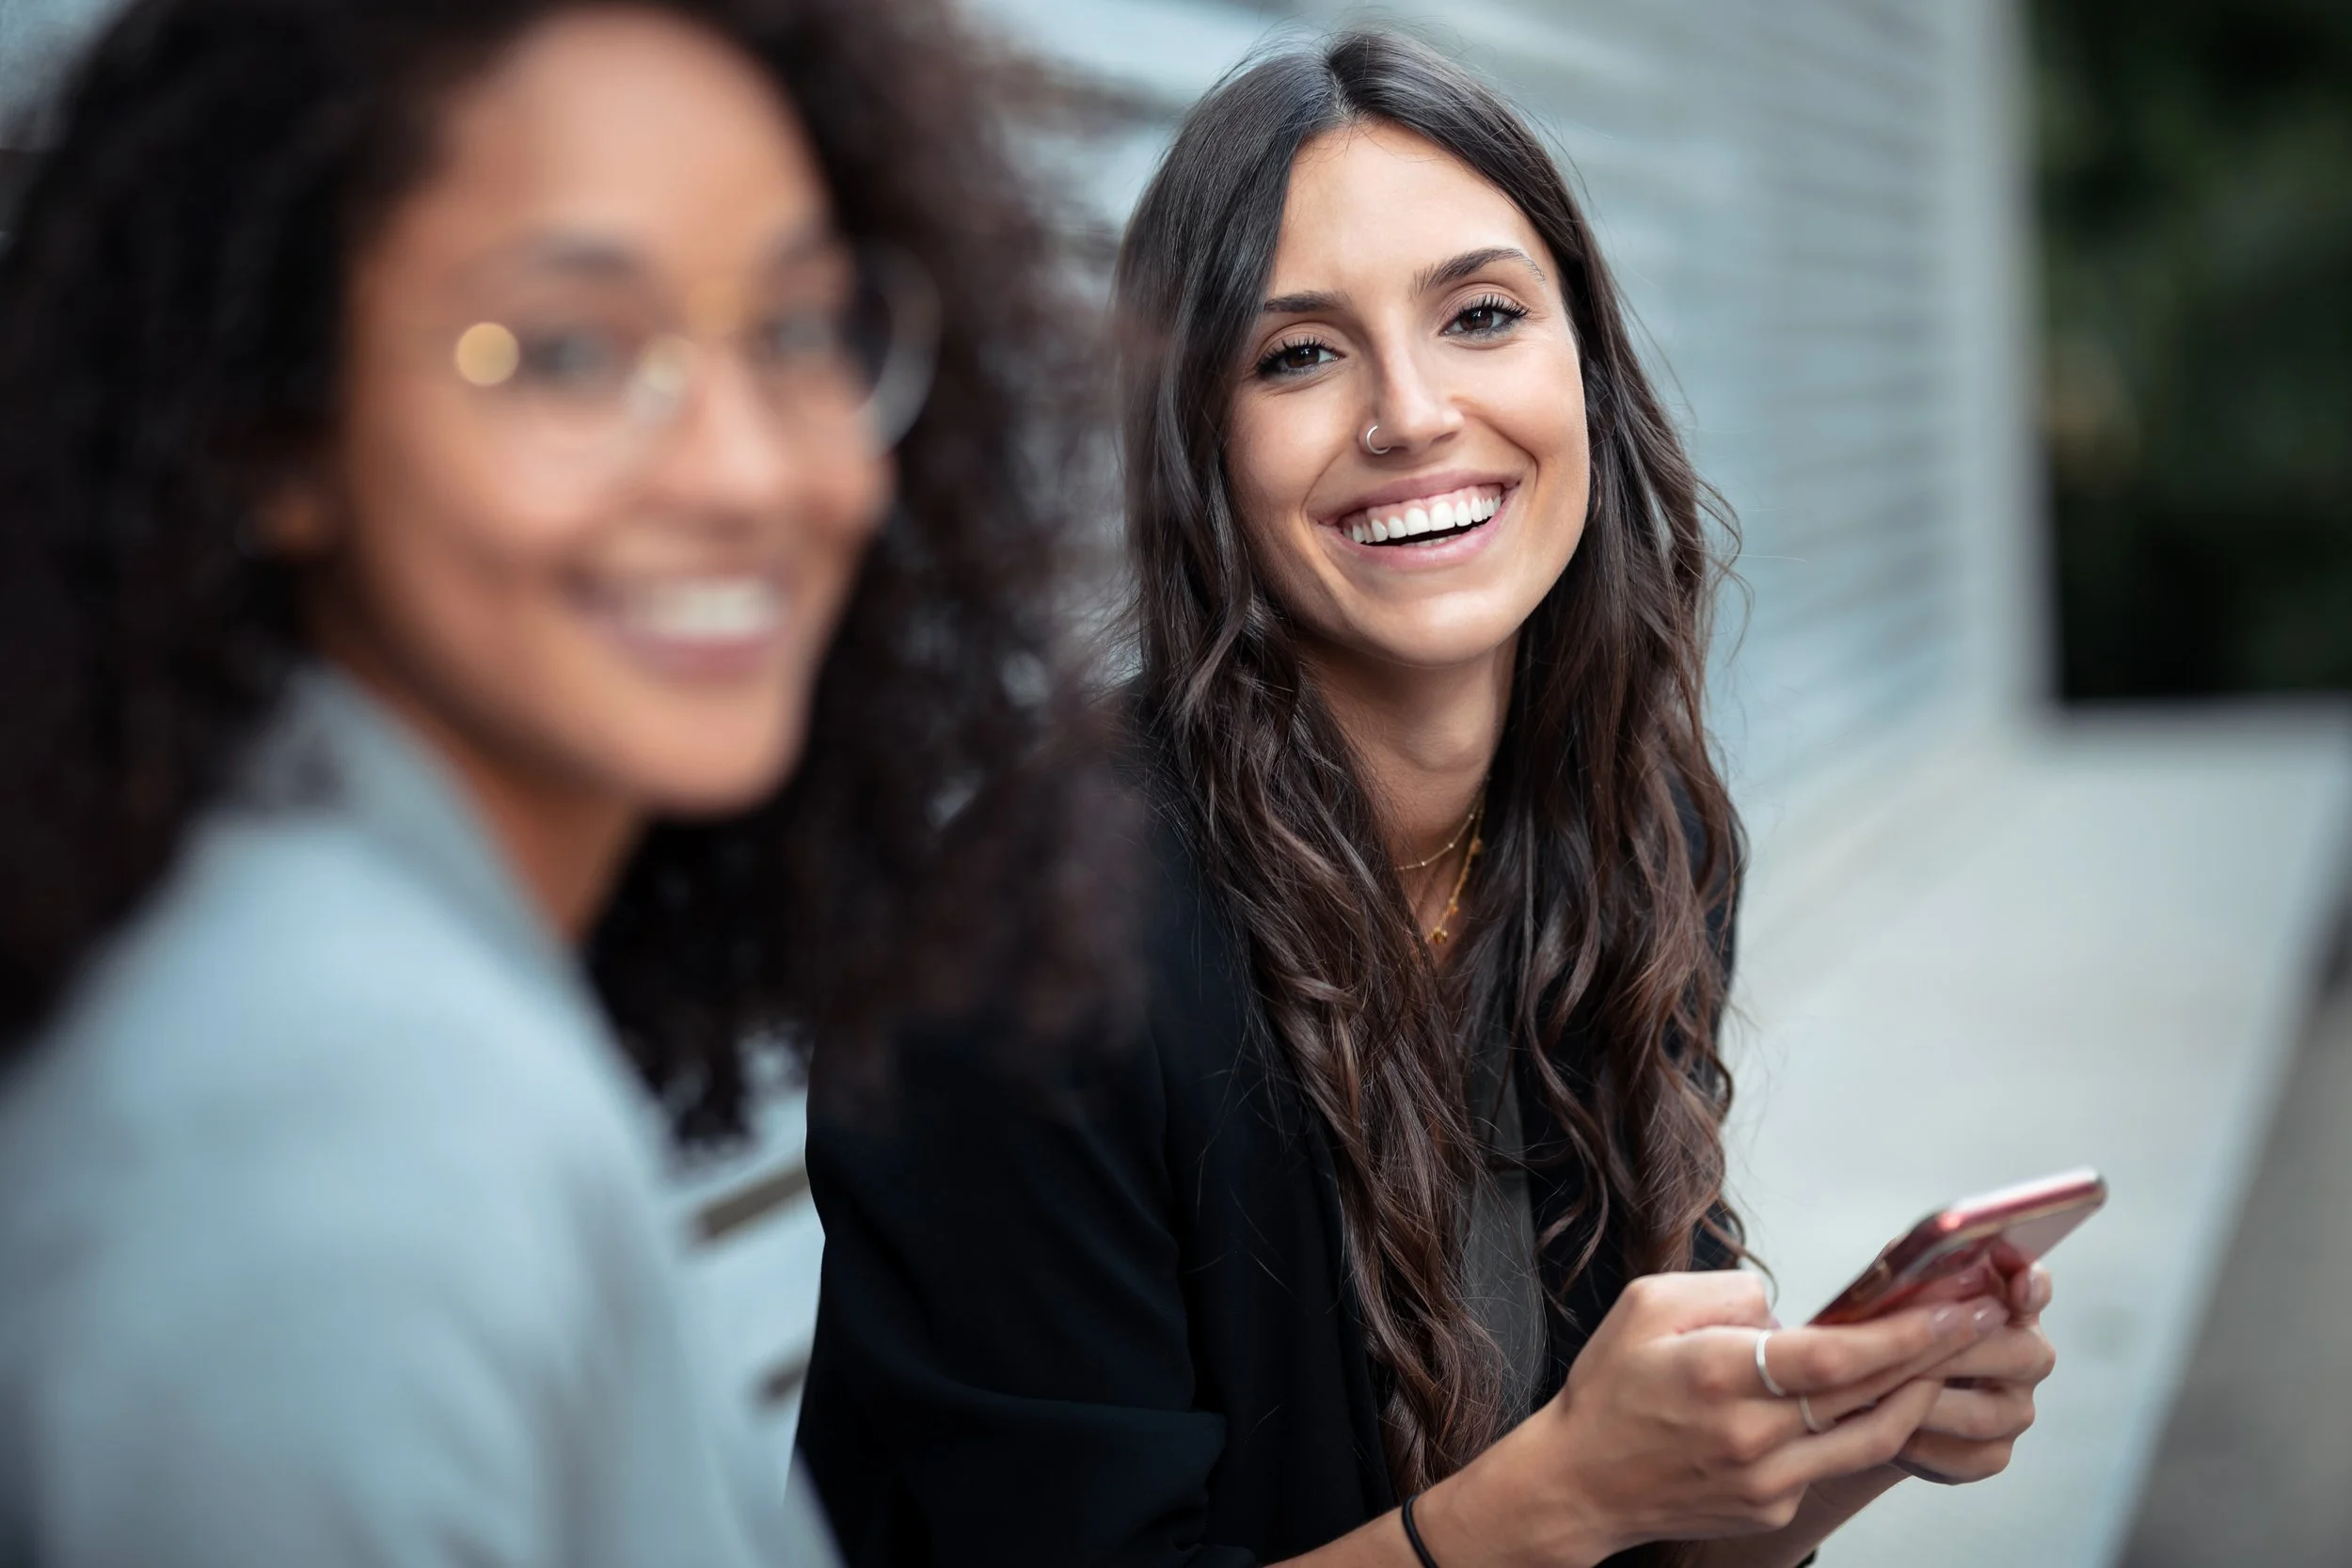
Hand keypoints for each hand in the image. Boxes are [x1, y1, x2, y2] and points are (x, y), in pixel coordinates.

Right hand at [1415, 1271, 2002, 1566]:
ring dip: (1916, 1395)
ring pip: (1870, 1439)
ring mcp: (1767, 1482)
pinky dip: (1861, 1427)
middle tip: (1981, 1321)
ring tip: (1946, 1358)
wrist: (1579, 1482)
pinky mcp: (1771, 1510)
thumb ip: (1727, 1293)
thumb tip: (1789, 1311)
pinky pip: (1832, 1462)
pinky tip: (1873, 1397)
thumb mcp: (1647, 1304)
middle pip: (1870, 1397)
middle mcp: (1752, 1435)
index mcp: (1720, 1373)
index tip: (1956, 1307)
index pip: (1839, 1357)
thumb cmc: (1609, 1386)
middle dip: (1935, 1356)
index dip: (1907, 1334)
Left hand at [1894, 1264, 2056, 1484]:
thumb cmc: (1894, 1335)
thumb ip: (1911, 1276)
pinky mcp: (1994, 1454)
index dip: (2031, 1285)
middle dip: (1950, 1349)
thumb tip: (1906, 1260)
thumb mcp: (1897, 1297)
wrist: (1877, 1401)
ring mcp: (2016, 1410)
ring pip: (1982, 1414)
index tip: (2019, 1284)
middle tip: (1893, 1347)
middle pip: (2016, 1353)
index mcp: (2008, 1306)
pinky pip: (1963, 1456)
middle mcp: (2027, 1357)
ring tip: (1874, 1390)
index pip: (2035, 1289)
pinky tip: (1884, 1426)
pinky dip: (1919, 1443)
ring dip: (1924, 1402)